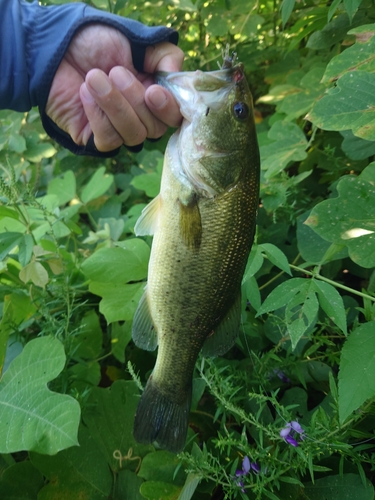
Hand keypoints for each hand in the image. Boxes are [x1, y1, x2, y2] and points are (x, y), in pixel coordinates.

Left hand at [46, 24, 183, 151]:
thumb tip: (177, 80)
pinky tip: (84, 93)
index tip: (153, 91)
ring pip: (133, 136)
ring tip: (94, 77)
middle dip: (135, 100)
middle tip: (115, 71)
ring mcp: (119, 130)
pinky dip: (97, 115)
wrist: (55, 46)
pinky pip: (109, 140)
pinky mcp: (96, 139)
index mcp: (155, 96)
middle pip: (155, 129)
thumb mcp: (139, 41)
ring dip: (114, 105)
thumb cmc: (97, 42)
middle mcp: (141, 117)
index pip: (174, 117)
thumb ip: (166, 58)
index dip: (167, 109)